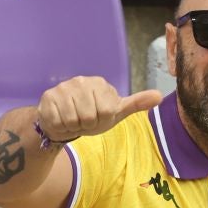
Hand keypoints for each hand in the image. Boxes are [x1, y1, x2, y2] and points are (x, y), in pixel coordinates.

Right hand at [36, 78, 162, 143]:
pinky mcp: (48, 98)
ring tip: (73, 120)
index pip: (107, 111)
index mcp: (100, 84)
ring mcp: (63, 88)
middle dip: (87, 125)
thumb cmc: (92, 116)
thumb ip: (136, 104)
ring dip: (73, 126)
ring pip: (72, 119)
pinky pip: (58, 121)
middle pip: (89, 116)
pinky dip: (60, 126)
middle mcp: (81, 81)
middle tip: (83, 120)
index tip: (97, 117)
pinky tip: (60, 120)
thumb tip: (160, 96)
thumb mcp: (116, 112)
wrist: (63, 123)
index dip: (101, 120)